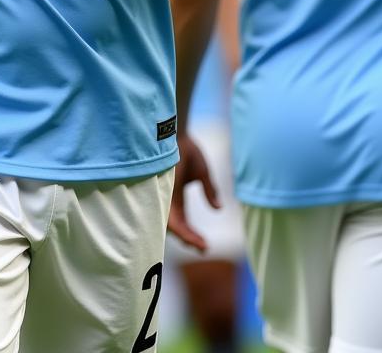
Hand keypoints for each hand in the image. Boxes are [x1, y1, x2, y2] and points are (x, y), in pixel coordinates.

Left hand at [167, 131, 219, 251]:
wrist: (176, 133)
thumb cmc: (187, 149)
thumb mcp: (202, 172)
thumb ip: (210, 190)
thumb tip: (218, 209)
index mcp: (176, 198)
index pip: (183, 223)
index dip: (193, 235)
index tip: (206, 246)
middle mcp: (168, 200)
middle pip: (177, 228)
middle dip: (189, 240)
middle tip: (204, 248)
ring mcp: (164, 197)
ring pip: (171, 226)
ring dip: (185, 237)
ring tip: (199, 245)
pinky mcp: (163, 192)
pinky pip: (167, 216)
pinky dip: (178, 229)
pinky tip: (188, 236)